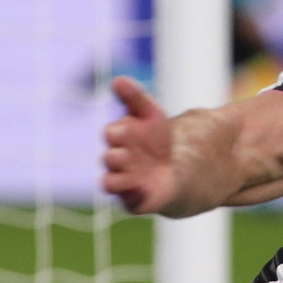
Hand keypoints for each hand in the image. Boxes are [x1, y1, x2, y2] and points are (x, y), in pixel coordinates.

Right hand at [101, 76, 177, 214]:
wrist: (172, 165)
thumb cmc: (155, 136)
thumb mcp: (150, 113)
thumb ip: (135, 97)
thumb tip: (117, 79)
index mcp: (119, 137)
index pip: (112, 133)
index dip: (119, 131)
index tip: (129, 127)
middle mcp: (117, 160)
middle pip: (110, 158)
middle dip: (118, 155)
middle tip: (127, 153)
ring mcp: (124, 181)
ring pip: (111, 183)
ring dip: (120, 177)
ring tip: (134, 171)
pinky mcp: (135, 199)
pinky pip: (129, 202)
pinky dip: (133, 197)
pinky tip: (143, 189)